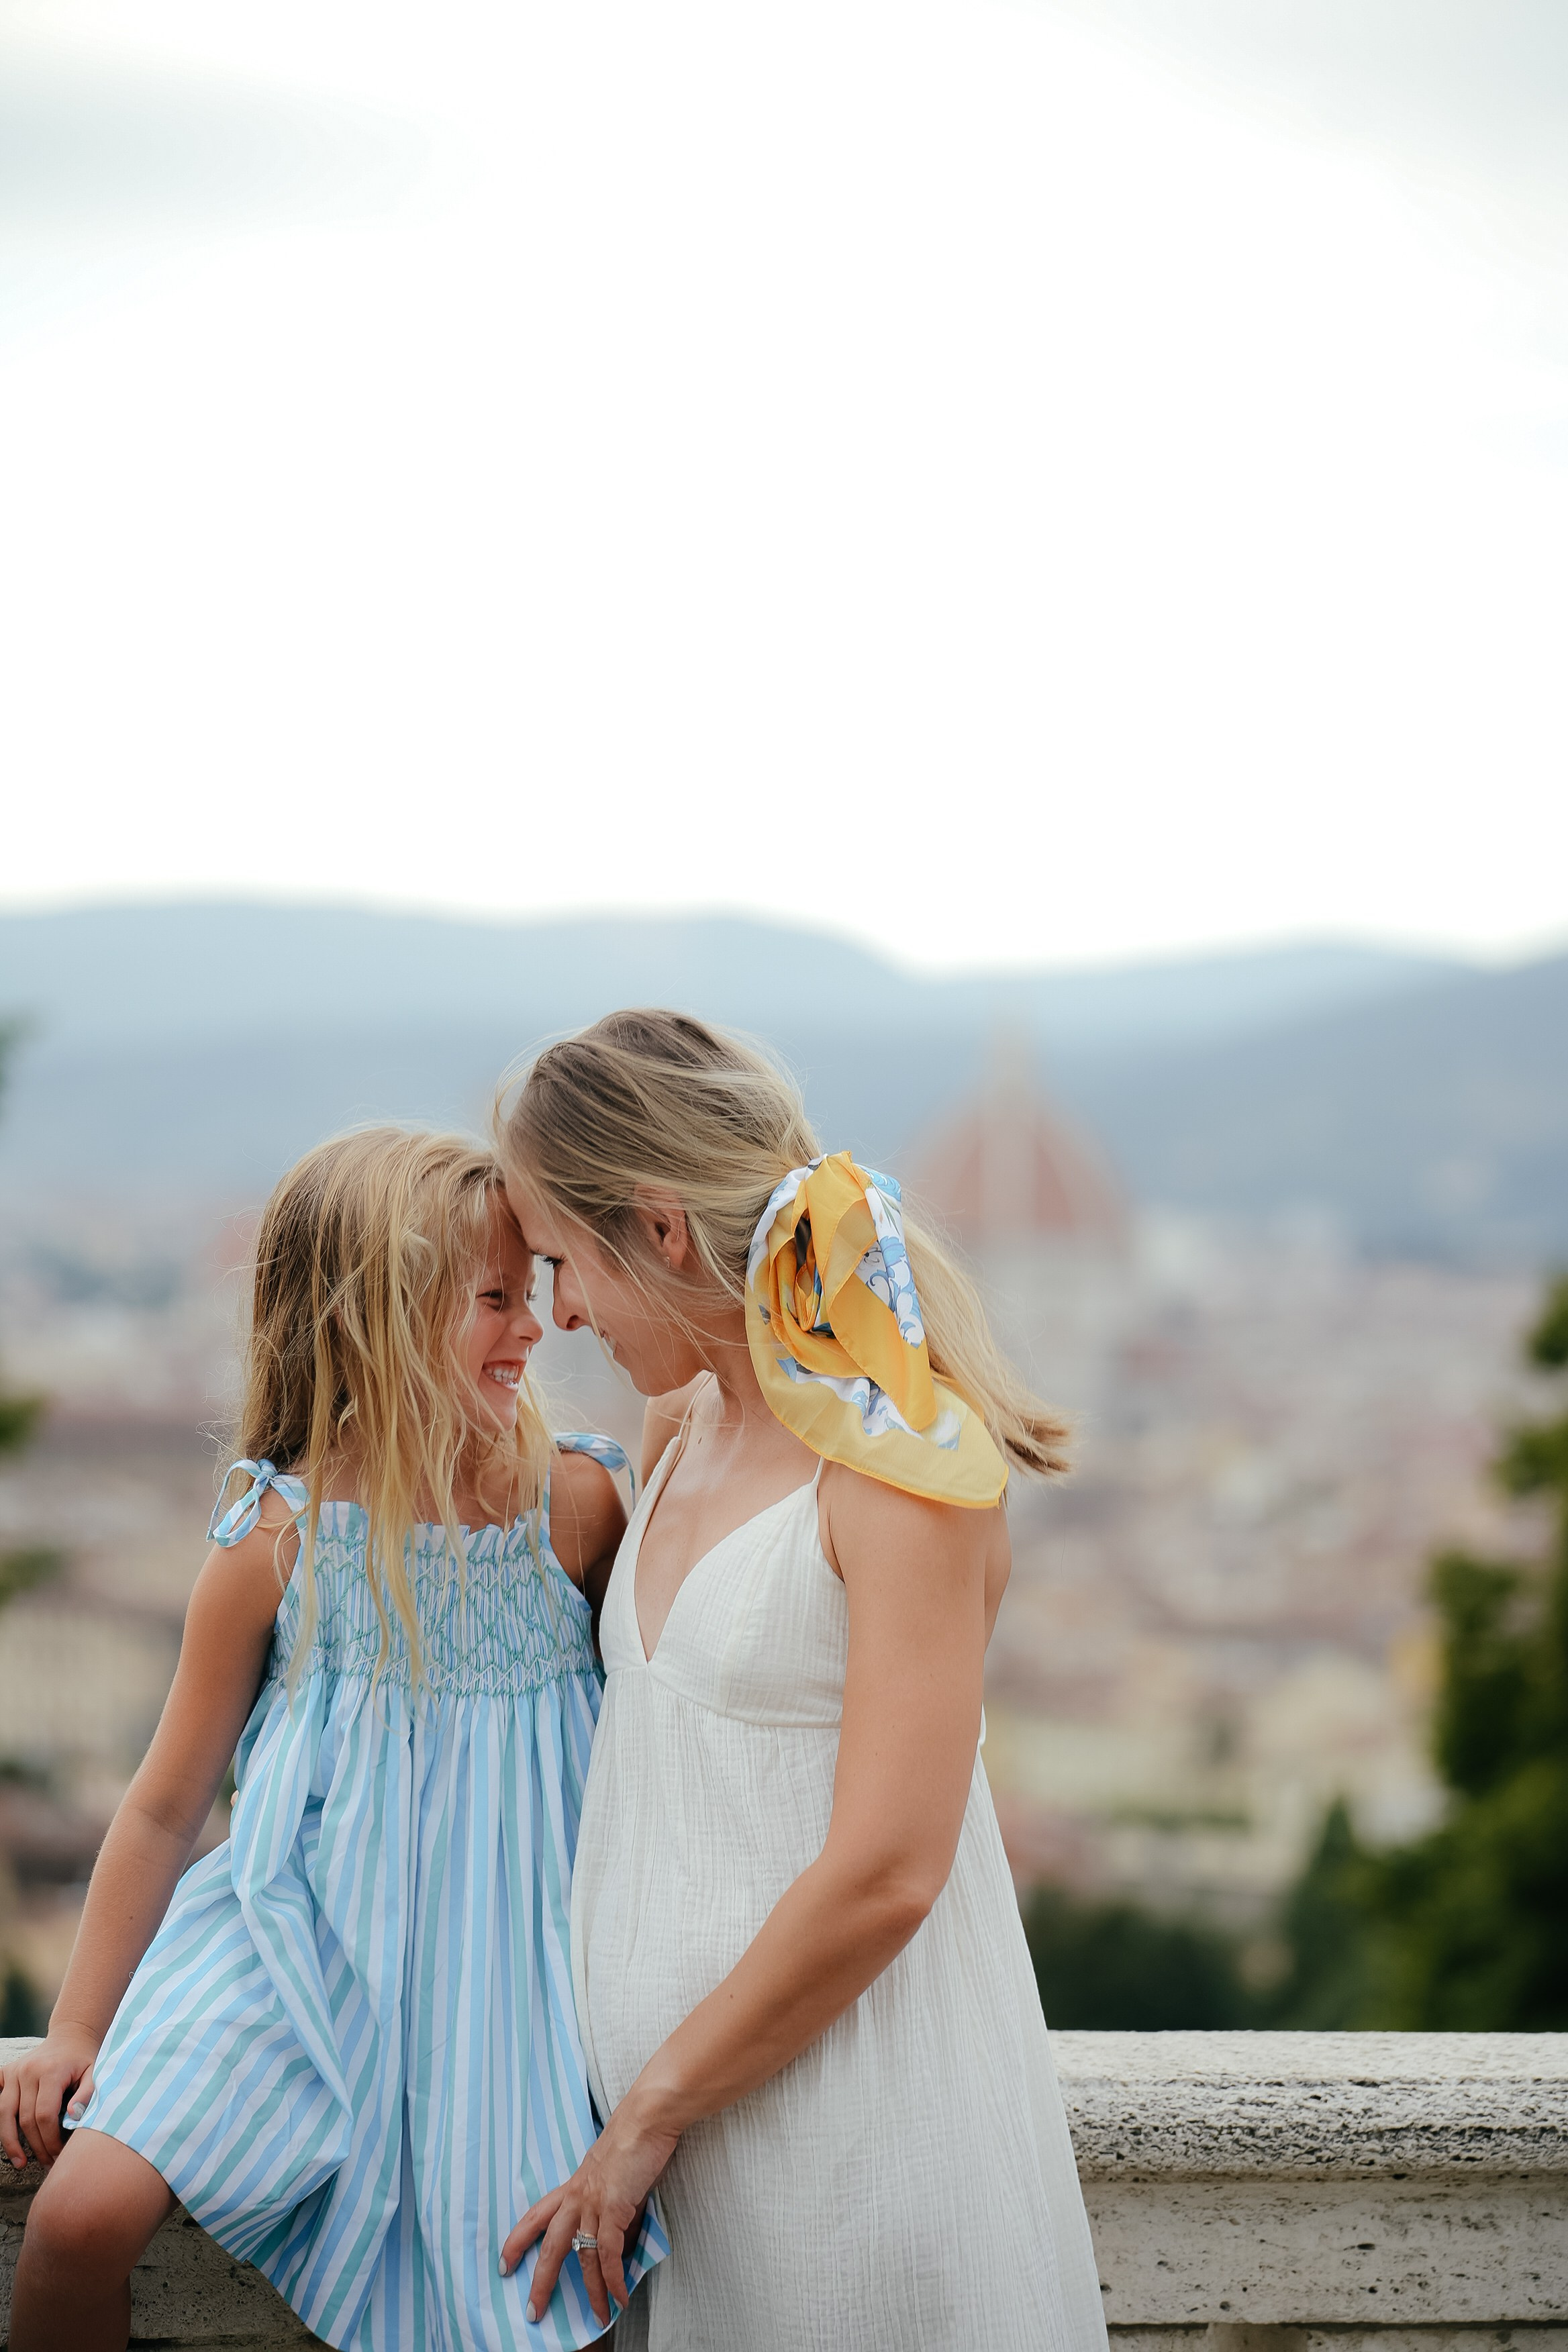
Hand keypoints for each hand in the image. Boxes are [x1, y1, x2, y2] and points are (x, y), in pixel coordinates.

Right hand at [0, 2022, 100, 2168]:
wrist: (72, 2035)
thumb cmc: (84, 2058)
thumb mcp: (95, 2072)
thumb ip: (87, 2094)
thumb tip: (73, 2116)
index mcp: (51, 2071)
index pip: (44, 2115)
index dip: (50, 2140)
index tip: (59, 2154)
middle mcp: (28, 2071)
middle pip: (25, 2119)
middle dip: (36, 2146)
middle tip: (48, 2162)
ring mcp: (15, 2071)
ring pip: (4, 2113)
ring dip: (11, 2141)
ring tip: (21, 2162)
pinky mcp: (6, 2072)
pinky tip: (3, 2132)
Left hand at [500, 2091, 677, 2327]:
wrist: (647, 2118)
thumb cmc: (634, 2140)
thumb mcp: (614, 2176)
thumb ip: (614, 2208)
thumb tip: (621, 2237)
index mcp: (573, 2185)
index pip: (536, 2215)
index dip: (518, 2240)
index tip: (504, 2263)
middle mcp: (577, 2196)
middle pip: (550, 2246)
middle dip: (541, 2281)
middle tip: (534, 2311)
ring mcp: (594, 2202)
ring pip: (583, 2256)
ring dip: (592, 2291)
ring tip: (599, 2315)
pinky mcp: (614, 2208)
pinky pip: (609, 2254)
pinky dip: (614, 2279)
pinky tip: (620, 2295)